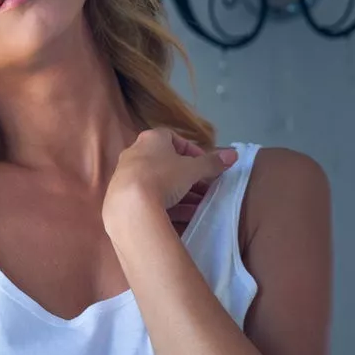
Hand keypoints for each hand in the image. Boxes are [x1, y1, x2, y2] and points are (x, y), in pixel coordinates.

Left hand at [104, 128, 237, 231]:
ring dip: (178, 192)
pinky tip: (182, 217)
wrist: (129, 207)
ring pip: (157, 182)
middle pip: (165, 162)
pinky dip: (165, 205)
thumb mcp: (192, 170)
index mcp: (151, 139)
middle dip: (186, 176)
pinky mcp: (120, 197)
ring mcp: (125, 176)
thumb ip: (212, 162)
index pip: (173, 138)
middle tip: (203, 188)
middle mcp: (134, 153)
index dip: (191, 151)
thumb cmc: (163, 177)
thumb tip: (234, 154)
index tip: (203, 166)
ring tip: (197, 205)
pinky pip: (147, 198)